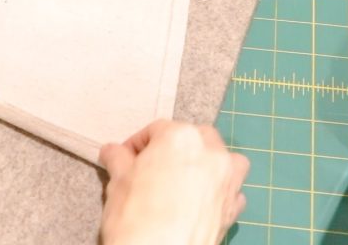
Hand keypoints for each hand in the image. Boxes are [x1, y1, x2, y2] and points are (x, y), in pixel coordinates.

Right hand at [99, 120, 248, 244]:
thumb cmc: (136, 217)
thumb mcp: (118, 182)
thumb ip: (118, 160)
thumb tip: (113, 152)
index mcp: (180, 138)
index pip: (156, 130)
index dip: (136, 144)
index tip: (125, 158)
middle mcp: (210, 153)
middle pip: (196, 137)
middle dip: (176, 147)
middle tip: (153, 167)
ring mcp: (228, 180)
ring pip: (225, 159)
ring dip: (209, 162)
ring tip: (187, 178)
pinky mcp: (234, 208)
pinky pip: (232, 190)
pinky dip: (219, 191)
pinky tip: (201, 203)